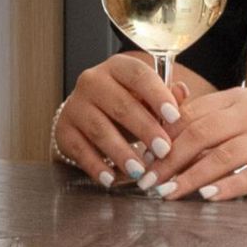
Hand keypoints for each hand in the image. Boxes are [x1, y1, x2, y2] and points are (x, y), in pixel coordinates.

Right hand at [53, 53, 190, 185]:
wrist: (86, 116)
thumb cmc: (124, 106)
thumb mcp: (146, 98)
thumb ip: (166, 97)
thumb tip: (182, 92)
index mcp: (117, 68)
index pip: (138, 75)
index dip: (158, 95)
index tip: (175, 117)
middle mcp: (92, 81)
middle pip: (120, 105)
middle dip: (144, 129)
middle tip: (163, 150)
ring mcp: (75, 105)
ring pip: (99, 129)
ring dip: (121, 152)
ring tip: (139, 171)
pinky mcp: (64, 130)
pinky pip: (80, 149)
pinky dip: (96, 166)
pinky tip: (111, 179)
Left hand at [139, 86, 246, 201]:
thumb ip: (221, 117)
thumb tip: (177, 134)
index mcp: (239, 98)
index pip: (190, 115)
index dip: (160, 137)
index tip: (140, 157)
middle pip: (198, 134)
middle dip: (167, 160)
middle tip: (146, 182)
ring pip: (220, 157)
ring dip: (190, 177)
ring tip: (167, 194)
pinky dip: (229, 187)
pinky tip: (209, 198)